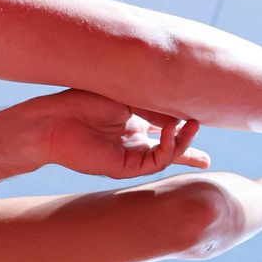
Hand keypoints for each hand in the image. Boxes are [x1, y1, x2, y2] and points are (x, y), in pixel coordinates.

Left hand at [32, 90, 210, 178]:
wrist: (53, 121)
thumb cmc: (81, 100)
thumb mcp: (126, 94)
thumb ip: (154, 104)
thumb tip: (181, 113)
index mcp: (131, 122)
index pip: (164, 125)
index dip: (183, 122)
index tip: (201, 113)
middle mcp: (132, 141)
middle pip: (169, 148)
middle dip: (190, 150)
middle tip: (208, 155)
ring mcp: (129, 155)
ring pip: (167, 155)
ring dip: (185, 141)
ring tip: (194, 124)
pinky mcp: (124, 167)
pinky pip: (156, 161)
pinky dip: (169, 148)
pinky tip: (171, 130)